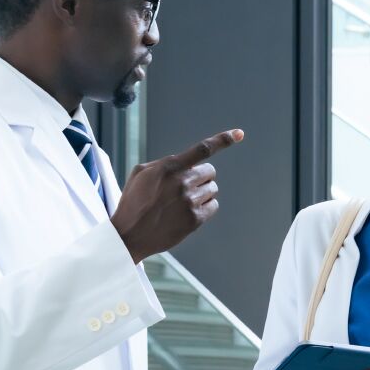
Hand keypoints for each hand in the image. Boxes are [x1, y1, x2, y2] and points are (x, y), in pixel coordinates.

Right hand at [111, 128, 243, 263]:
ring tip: (181, 202)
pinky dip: (205, 207)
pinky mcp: (195, 220)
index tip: (240, 133)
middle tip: (184, 187)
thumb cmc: (134, 202)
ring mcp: (190, 202)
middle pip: (210, 172)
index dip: (223, 140)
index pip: (203, 149)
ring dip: (201, 193)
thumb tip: (186, 162)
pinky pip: (213, 206)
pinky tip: (187, 212)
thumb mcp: (141, 173)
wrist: (129, 235)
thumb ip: (165, 163)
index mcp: (169, 167)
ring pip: (212, 189)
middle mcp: (182, 182)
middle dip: (200, 177)